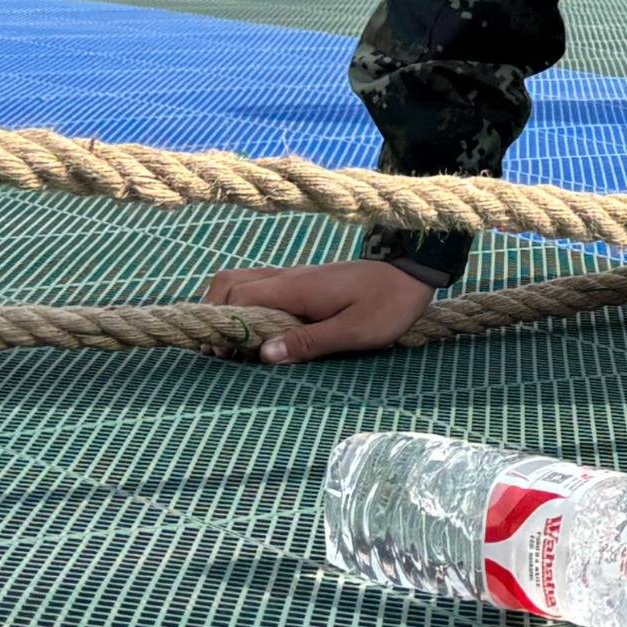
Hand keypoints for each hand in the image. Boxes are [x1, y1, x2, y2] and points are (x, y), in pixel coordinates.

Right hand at [201, 259, 432, 363]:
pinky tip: (259, 332)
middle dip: (215, 313)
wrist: (412, 272)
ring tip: (235, 345)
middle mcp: (287, 277)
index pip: (237, 297)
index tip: (222, 355)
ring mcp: (293, 276)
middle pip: (228, 283)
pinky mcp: (303, 282)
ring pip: (242, 281)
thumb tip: (263, 354)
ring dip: (229, 309)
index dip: (222, 324)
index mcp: (295, 287)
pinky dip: (247, 306)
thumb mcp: (354, 331)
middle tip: (222, 351)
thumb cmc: (388, 303)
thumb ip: (309, 341)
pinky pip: (260, 286)